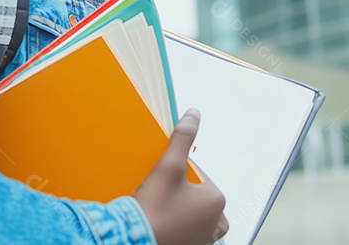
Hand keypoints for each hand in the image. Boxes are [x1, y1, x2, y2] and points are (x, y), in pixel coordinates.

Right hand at [132, 109, 227, 244]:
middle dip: (180, 192)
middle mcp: (216, 223)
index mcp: (216, 201)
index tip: (163, 179)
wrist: (132, 241)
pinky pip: (186, 231)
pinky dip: (177, 226)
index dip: (177, 172)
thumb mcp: (168, 167)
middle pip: (196, 195)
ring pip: (192, 214)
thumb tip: (193, 116)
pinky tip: (161, 222)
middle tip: (161, 195)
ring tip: (160, 209)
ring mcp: (204, 239)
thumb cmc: (153, 210)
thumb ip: (182, 139)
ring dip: (179, 209)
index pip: (198, 174)